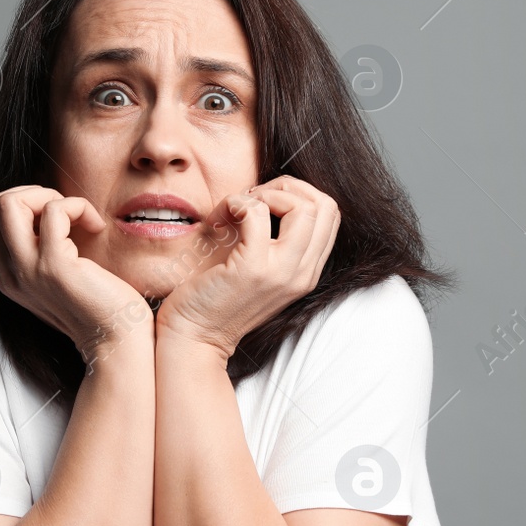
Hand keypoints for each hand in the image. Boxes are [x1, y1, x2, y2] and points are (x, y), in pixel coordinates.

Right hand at [0, 186, 152, 365]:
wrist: (117, 340)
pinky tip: (96, 227)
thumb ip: (39, 248)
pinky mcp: (54, 267)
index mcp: (8, 275)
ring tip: (77, 217)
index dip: (22, 202)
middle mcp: (10, 274)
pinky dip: (78, 206)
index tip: (56, 217)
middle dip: (31, 193)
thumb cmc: (98, 304)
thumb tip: (43, 207)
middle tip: (65, 213)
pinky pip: (54, 211)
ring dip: (49, 196)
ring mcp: (28, 271)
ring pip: (9, 202)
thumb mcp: (56, 275)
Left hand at [155, 176, 339, 359]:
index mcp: (306, 272)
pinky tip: (224, 215)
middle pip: (325, 206)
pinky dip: (239, 202)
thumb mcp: (259, 267)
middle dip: (289, 188)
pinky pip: (257, 212)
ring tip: (242, 208)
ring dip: (268, 194)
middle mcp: (301, 274)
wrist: (194, 337)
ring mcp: (281, 272)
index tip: (267, 200)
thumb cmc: (217, 296)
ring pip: (304, 207)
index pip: (330, 215)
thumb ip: (275, 238)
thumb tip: (270, 192)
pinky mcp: (252, 269)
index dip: (300, 195)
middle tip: (255, 198)